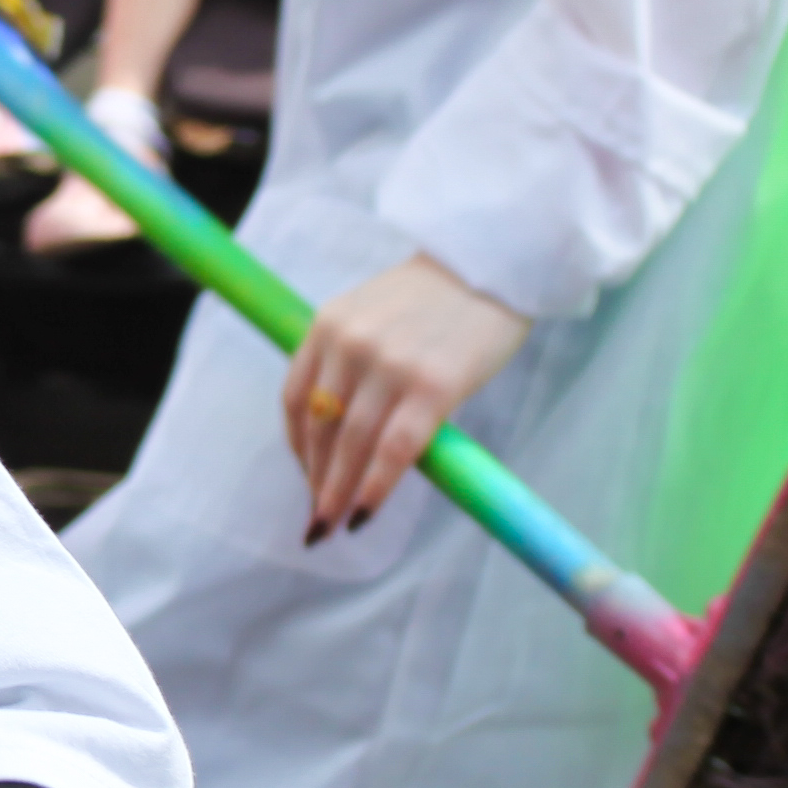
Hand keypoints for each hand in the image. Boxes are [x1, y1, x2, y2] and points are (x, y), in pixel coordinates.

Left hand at [287, 245, 527, 539]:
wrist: (493, 263)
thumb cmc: (437, 295)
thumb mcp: (373, 313)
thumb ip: (350, 360)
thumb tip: (344, 432)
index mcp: (328, 324)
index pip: (294, 399)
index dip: (297, 448)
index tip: (306, 477)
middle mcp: (350, 344)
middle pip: (320, 428)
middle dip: (315, 480)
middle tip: (316, 520)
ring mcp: (390, 365)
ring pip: (352, 445)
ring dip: (338, 493)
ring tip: (334, 525)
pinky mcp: (433, 386)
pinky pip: (395, 450)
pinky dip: (377, 487)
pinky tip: (366, 513)